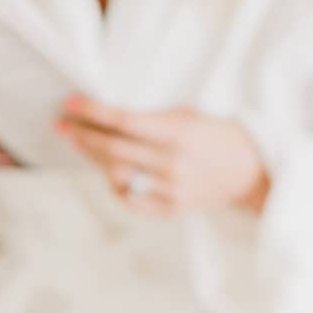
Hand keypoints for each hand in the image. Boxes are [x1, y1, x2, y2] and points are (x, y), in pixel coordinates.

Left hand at [57, 95, 270, 217]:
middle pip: (114, 149)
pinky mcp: (172, 209)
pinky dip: (115, 186)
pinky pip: (131, 200)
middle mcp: (173, 162)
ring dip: (94, 159)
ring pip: (118, 175)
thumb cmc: (214, 135)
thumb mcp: (187, 115)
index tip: (71, 103)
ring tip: (81, 144)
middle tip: (64, 125)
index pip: (124, 121)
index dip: (93, 112)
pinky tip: (107, 173)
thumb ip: (150, 118)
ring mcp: (171, 189)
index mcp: (178, 132)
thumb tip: (106, 116)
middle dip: (84, 135)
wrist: (249, 170)